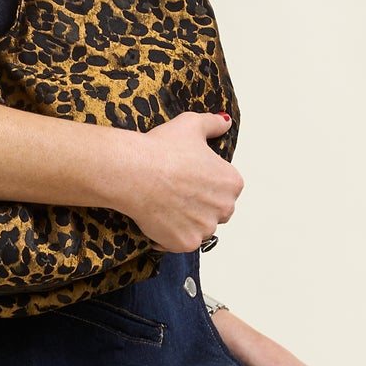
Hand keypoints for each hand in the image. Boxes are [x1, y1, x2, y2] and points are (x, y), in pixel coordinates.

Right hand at [107, 112, 242, 251]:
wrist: (134, 172)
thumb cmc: (161, 149)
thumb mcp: (191, 124)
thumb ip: (213, 124)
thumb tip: (224, 122)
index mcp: (231, 182)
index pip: (226, 188)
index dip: (206, 184)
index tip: (189, 179)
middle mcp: (224, 208)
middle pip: (216, 211)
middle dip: (201, 205)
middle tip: (176, 193)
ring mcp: (205, 228)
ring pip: (200, 229)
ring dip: (187, 222)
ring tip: (165, 206)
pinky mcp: (186, 244)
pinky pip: (181, 243)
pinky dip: (170, 236)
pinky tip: (157, 220)